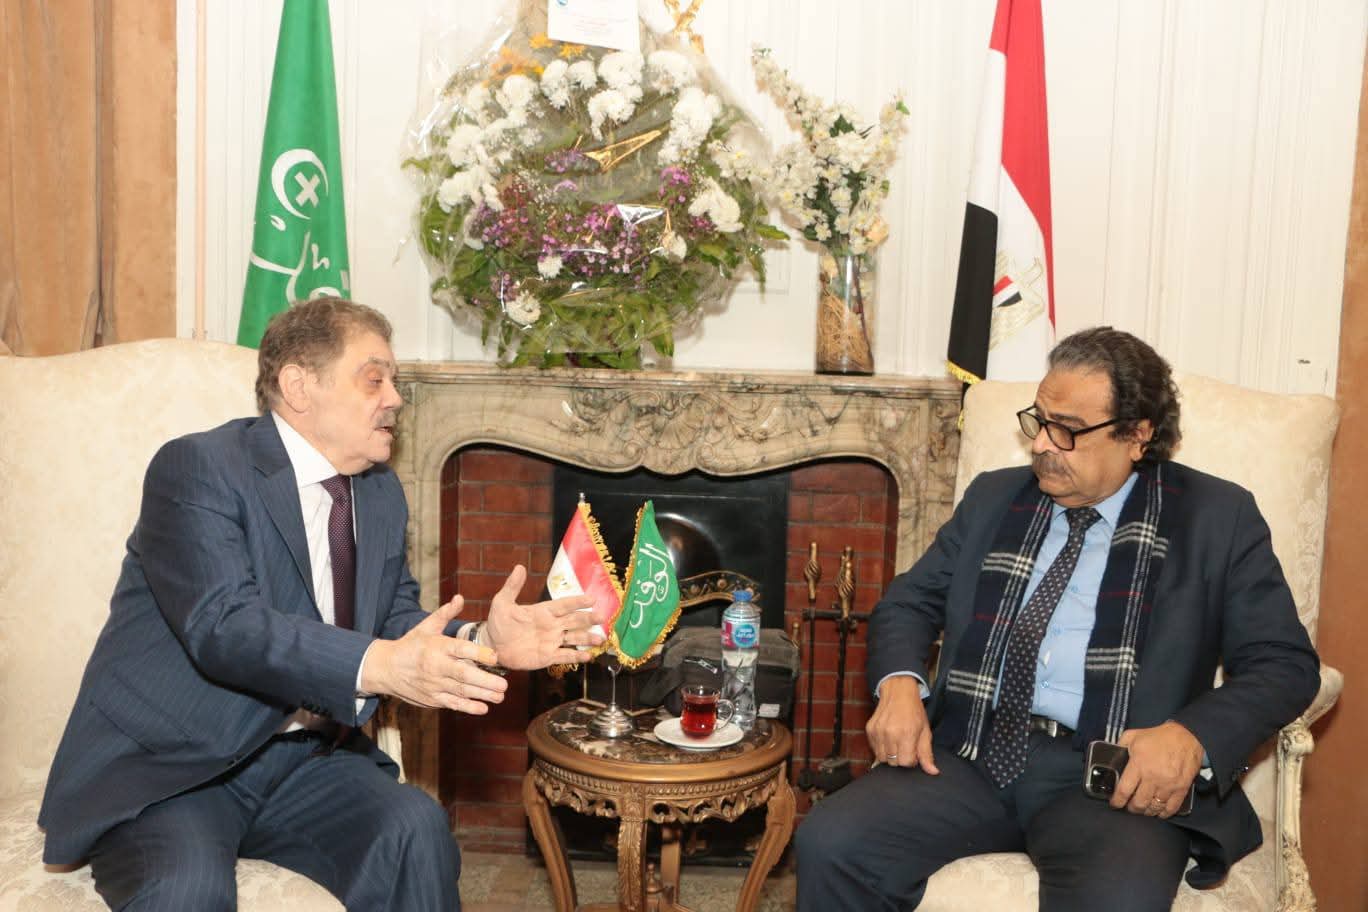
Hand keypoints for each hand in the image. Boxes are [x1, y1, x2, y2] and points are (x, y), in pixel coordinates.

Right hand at [362, 595, 508, 714]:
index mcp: (437, 646)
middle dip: (485, 681)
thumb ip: (446, 613)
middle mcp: (436, 666)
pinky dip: (467, 707)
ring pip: (460, 691)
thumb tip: (460, 598)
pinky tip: (483, 708)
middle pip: (463, 674)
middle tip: (504, 685)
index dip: (479, 653)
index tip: (495, 657)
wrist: (386, 669)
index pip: (460, 649)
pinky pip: (452, 704)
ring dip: (482, 695)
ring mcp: (434, 684)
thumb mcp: (426, 626)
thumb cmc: (411, 645)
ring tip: (500, 696)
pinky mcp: (432, 698)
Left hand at [484, 565, 604, 669]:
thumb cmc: (499, 623)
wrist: (493, 646)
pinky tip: (588, 656)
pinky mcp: (547, 656)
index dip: (577, 602)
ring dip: (587, 638)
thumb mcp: (502, 602)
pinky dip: (576, 656)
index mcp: (543, 611)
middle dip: (588, 618)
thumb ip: (512, 587)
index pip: (564, 605)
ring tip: (599, 639)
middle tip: (601, 617)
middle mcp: (552, 625)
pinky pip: (564, 656)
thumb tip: (519, 567)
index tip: (591, 599)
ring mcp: (551, 641)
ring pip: (573, 638)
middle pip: (574, 620)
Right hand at [865, 676, 938, 773]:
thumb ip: (927, 753)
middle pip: (893, 762)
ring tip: (896, 742)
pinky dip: (882, 747)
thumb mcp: (925, 731)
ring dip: (890, 754)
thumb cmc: (914, 711)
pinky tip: (888, 738)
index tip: (913, 751)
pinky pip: (874, 749)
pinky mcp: (870, 730)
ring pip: (882, 758)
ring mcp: (878, 732)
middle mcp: (890, 734)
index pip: (905, 762)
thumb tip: (932, 771)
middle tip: (905, 745)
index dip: (911, 760)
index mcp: (906, 734)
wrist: (898, 692)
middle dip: (901, 757)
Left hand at [1113, 721, 1203, 817]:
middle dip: (1131, 809)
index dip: (1117, 801)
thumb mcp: (1133, 735)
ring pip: (1154, 808)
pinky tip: (1159, 812)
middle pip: (1139, 803)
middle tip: (1129, 807)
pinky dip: (1164, 813)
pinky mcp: (1181, 789)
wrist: (1186, 736)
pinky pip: (1171, 808)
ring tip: (1143, 809)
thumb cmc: (1158, 736)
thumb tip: (1111, 756)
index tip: (1115, 804)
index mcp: (1138, 765)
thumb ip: (1120, 746)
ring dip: (1146, 812)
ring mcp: (1168, 785)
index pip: (1124, 790)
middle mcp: (1153, 778)